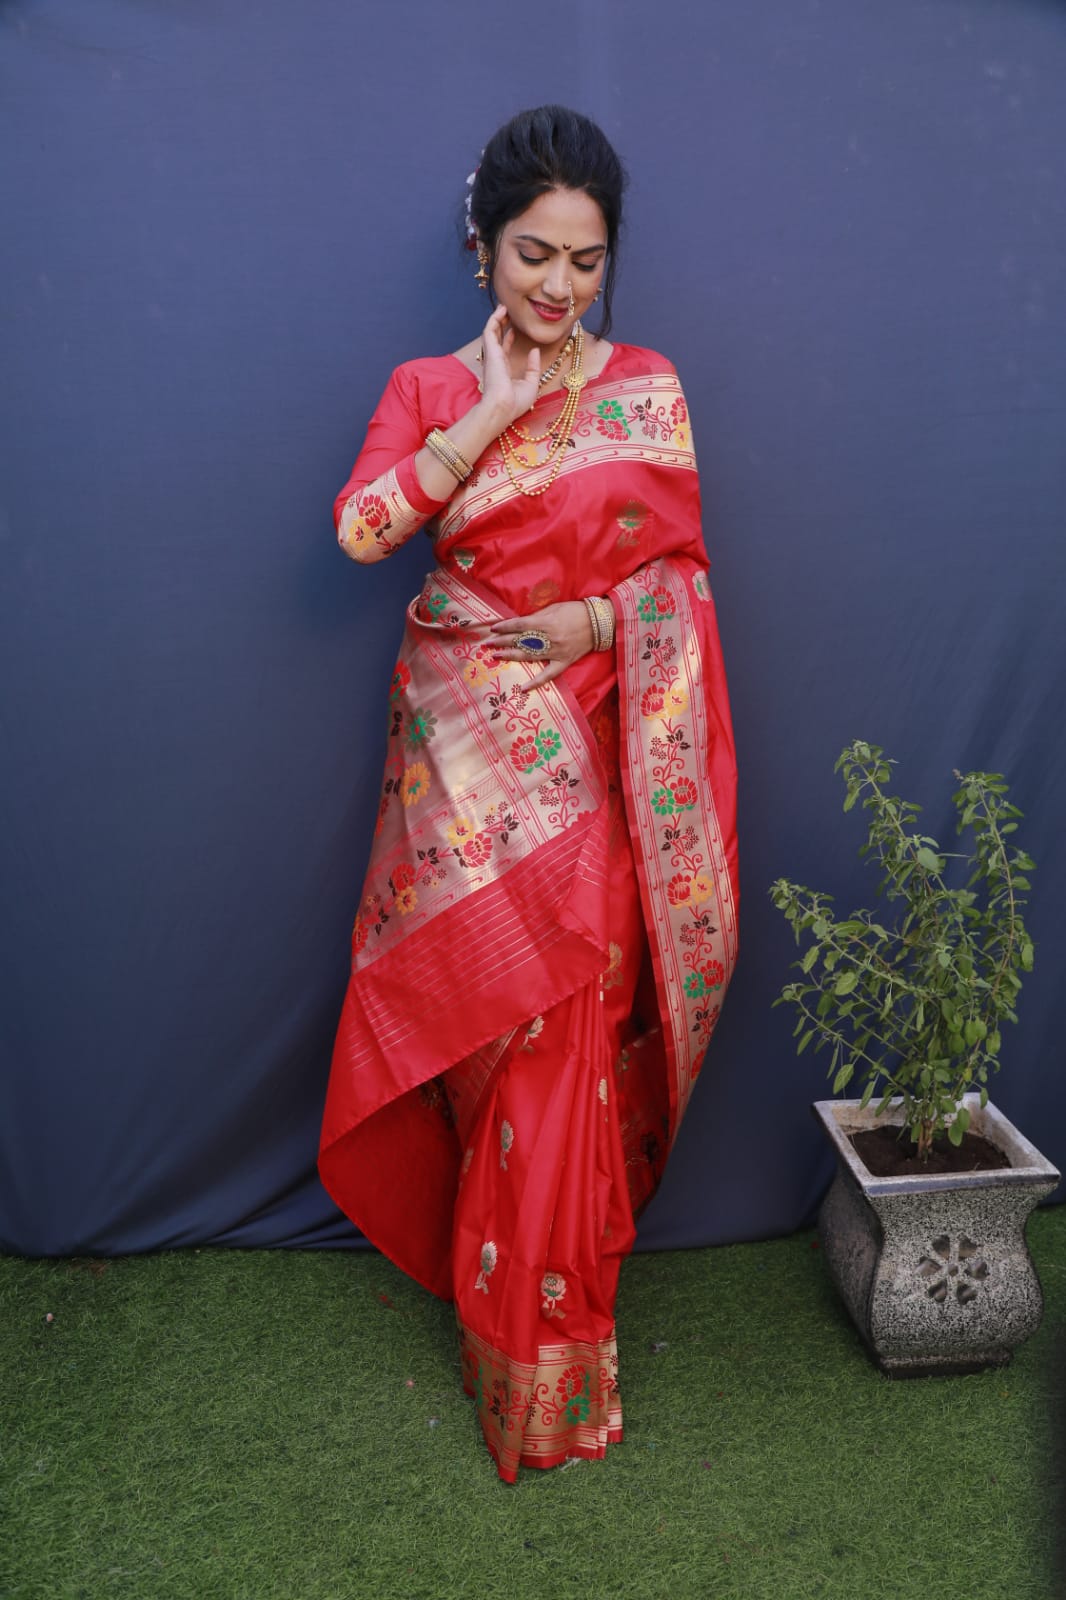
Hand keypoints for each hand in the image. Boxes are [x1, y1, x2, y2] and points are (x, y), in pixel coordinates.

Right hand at [477, 305, 541, 428]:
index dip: (508, 338)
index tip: (514, 329)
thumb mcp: (531, 384)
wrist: (503, 407)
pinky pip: (490, 330)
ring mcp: (492, 356)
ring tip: (503, 306)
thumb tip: (534, 350)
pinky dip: (494, 319)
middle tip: (507, 312)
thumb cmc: (515, 402)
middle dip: (500, 324)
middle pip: (496, 338)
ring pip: (491, 331)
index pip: (504, 350)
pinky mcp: (490, 351)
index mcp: (503, 370)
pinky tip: (501, 310)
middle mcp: (495, 361)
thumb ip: (533, 367)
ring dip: (496, 318)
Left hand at [488, 600, 596, 687]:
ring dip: (510, 657)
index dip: (505, 627)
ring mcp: (556, 653)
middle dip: (502, 642)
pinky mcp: (563, 663)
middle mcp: (549, 639)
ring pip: (529, 657)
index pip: (520, 625)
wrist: (599, 623)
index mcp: (546, 623)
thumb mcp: (554, 608)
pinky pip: (548, 675)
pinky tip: (522, 688)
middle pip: (520, 641)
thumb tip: (519, 623)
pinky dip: (535, 683)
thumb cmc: (575, 611)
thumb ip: (537, 617)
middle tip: (487, 644)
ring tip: (496, 656)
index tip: (493, 629)